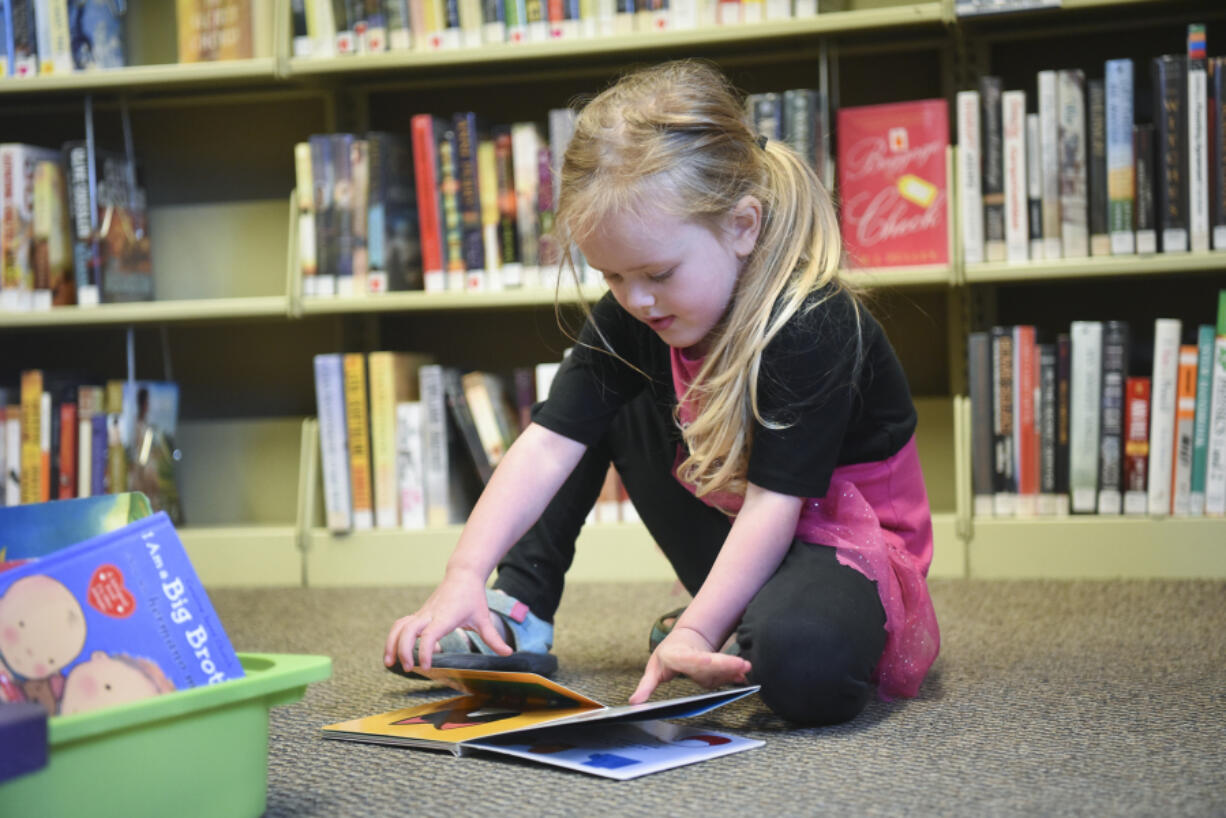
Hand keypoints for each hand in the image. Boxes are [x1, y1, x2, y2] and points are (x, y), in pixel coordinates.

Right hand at [382, 572, 512, 671]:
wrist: (463, 574)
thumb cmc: (473, 596)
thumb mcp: (484, 618)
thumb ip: (493, 638)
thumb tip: (508, 653)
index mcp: (446, 617)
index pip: (430, 635)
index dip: (425, 651)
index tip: (426, 667)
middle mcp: (430, 614)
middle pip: (408, 631)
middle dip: (404, 650)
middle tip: (409, 668)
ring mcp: (422, 613)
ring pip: (399, 627)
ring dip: (392, 644)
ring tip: (389, 663)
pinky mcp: (419, 614)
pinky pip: (401, 625)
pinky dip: (394, 638)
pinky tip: (394, 653)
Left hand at [628, 626, 751, 703]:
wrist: (686, 638)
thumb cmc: (666, 657)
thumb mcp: (653, 670)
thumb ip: (645, 686)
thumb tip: (633, 703)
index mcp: (678, 656)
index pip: (688, 659)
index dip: (698, 660)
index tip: (708, 661)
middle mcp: (695, 656)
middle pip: (710, 661)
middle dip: (725, 663)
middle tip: (742, 665)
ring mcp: (708, 659)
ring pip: (720, 667)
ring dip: (732, 668)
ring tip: (746, 669)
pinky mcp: (718, 665)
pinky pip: (726, 672)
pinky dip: (734, 674)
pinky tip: (744, 676)